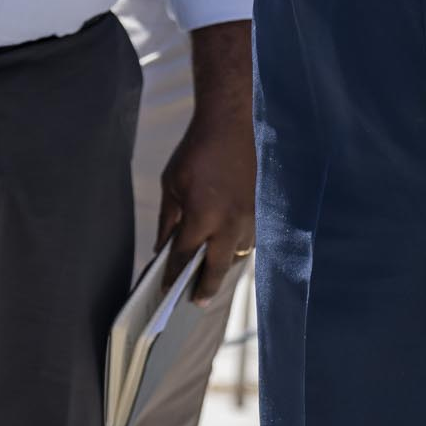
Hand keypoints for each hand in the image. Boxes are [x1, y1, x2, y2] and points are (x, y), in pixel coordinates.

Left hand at [155, 46, 255, 303]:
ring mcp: (251, 218)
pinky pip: (249, 238)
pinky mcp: (262, 210)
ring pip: (237, 255)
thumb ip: (169, 220)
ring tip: (211, 278)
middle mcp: (230, 224)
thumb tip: (163, 248)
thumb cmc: (197, 151)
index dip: (174, 276)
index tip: (166, 290)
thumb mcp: (172, 184)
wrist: (234, 124)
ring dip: (224, 267)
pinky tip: (228, 249)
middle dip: (205, 288)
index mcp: (203, 217)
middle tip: (195, 302)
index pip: (185, 257)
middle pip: (217, 268)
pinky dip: (237, 248)